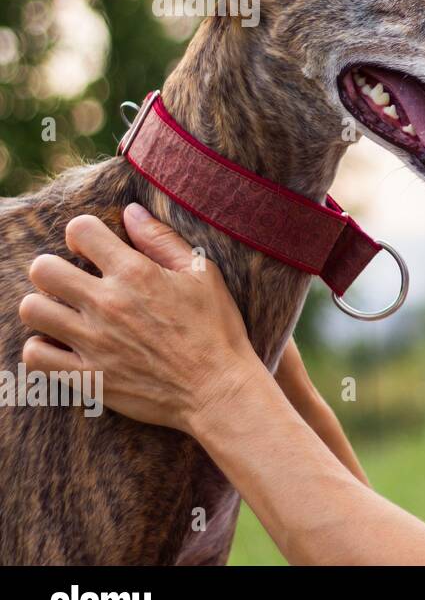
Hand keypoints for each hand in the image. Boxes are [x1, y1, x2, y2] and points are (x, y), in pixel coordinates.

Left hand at [19, 202, 261, 434]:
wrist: (218, 389)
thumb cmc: (216, 328)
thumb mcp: (201, 274)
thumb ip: (161, 239)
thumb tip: (130, 210)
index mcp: (135, 273)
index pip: (80, 230)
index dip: (82, 234)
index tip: (91, 248)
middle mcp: (107, 304)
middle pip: (43, 270)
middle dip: (53, 269)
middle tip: (71, 281)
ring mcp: (93, 342)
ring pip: (32, 310)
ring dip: (44, 307)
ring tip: (65, 313)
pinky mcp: (88, 377)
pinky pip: (36, 356)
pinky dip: (42, 348)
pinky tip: (63, 344)